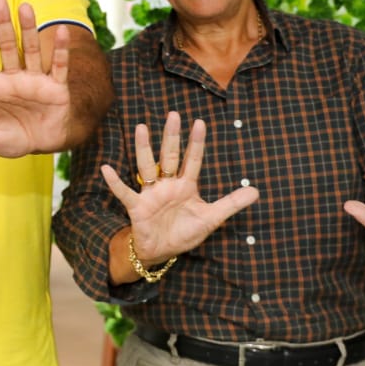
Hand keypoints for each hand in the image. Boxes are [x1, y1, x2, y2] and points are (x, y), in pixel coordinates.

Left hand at [0, 0, 71, 156]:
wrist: (41, 144)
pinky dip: (60, 50)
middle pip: (7, 46)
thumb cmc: (9, 137)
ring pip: (31, 50)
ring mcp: (35, 80)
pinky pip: (59, 66)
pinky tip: (60, 31)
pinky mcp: (56, 88)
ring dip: (29, 29)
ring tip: (25, 7)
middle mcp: (13, 77)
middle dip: (2, 25)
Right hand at [101, 112, 259, 268]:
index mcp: (186, 185)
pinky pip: (125, 192)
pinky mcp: (137, 207)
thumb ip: (231, 204)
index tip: (200, 122)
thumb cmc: (184, 232)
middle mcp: (168, 184)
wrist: (161, 251)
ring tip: (141, 127)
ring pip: (147, 166)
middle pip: (170, 156)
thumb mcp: (211, 218)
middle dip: (172, 137)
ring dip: (144, 148)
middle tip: (173, 114)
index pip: (193, 160)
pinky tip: (106, 169)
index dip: (196, 143)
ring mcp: (151, 194)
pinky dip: (115, 182)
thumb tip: (257, 191)